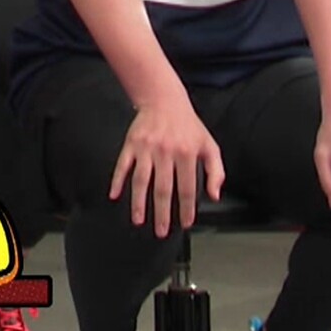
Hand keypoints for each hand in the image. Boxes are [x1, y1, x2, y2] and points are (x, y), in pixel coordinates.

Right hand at [109, 93, 222, 237]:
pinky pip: (122, 165)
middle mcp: (165, 152)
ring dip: (139, 202)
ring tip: (138, 220)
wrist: (164, 100)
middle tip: (160, 230)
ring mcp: (146, 149)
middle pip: (162, 189)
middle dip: (161, 213)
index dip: (186, 208)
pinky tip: (115, 195)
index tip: (185, 223)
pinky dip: (117, 181)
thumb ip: (216, 171)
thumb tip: (214, 194)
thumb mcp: (209, 145)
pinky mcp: (131, 144)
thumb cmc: (187, 125)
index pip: (187, 188)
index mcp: (186, 154)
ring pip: (141, 180)